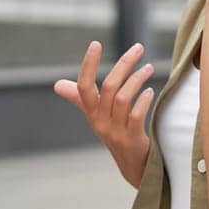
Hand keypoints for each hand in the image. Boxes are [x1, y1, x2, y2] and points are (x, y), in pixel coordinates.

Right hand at [53, 41, 156, 188]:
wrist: (133, 165)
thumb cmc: (115, 133)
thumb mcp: (96, 116)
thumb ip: (79, 99)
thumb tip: (57, 85)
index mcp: (91, 112)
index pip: (83, 86)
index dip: (88, 65)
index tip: (95, 44)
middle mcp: (100, 121)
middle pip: (109, 87)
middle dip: (124, 64)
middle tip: (139, 48)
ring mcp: (115, 131)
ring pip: (122, 99)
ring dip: (137, 79)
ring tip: (149, 68)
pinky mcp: (131, 139)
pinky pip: (135, 116)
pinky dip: (143, 100)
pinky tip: (150, 90)